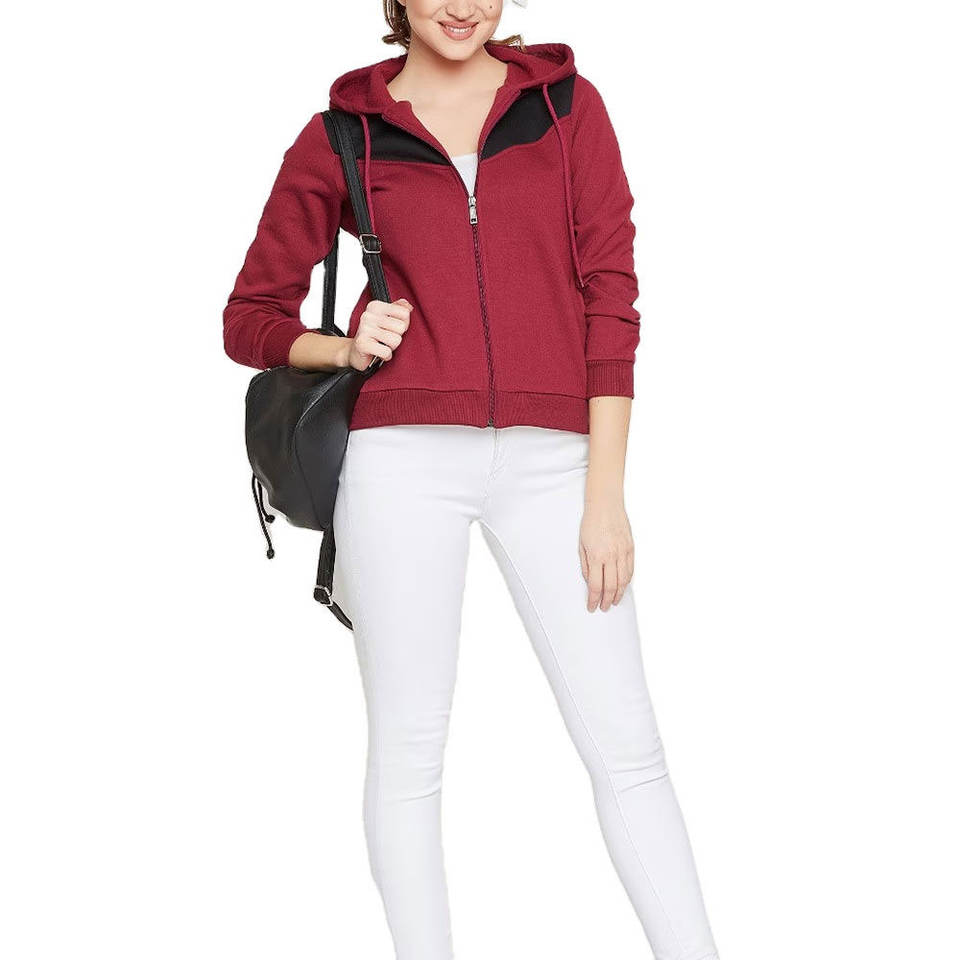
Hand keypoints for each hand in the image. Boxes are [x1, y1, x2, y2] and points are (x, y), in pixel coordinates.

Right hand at [347, 297, 413, 370]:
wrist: (353, 352)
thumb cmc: (373, 336)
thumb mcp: (386, 319)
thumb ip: (398, 310)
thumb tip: (409, 306)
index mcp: (376, 306)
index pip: (404, 313)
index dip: (403, 325)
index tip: (392, 329)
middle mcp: (368, 315)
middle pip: (401, 327)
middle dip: (397, 337)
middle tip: (385, 339)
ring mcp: (364, 329)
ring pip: (396, 340)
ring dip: (391, 347)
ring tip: (382, 346)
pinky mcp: (362, 343)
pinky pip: (386, 352)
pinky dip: (386, 356)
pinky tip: (379, 354)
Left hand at [579, 496, 633, 611]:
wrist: (606, 505)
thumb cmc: (591, 522)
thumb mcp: (581, 545)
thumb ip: (585, 565)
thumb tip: (589, 581)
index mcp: (596, 556)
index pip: (595, 585)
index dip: (593, 599)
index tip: (591, 606)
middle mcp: (611, 556)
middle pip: (611, 587)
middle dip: (607, 601)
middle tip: (604, 607)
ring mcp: (623, 552)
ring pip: (624, 581)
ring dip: (619, 594)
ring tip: (614, 602)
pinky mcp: (631, 548)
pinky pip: (631, 570)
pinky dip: (627, 581)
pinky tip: (623, 586)